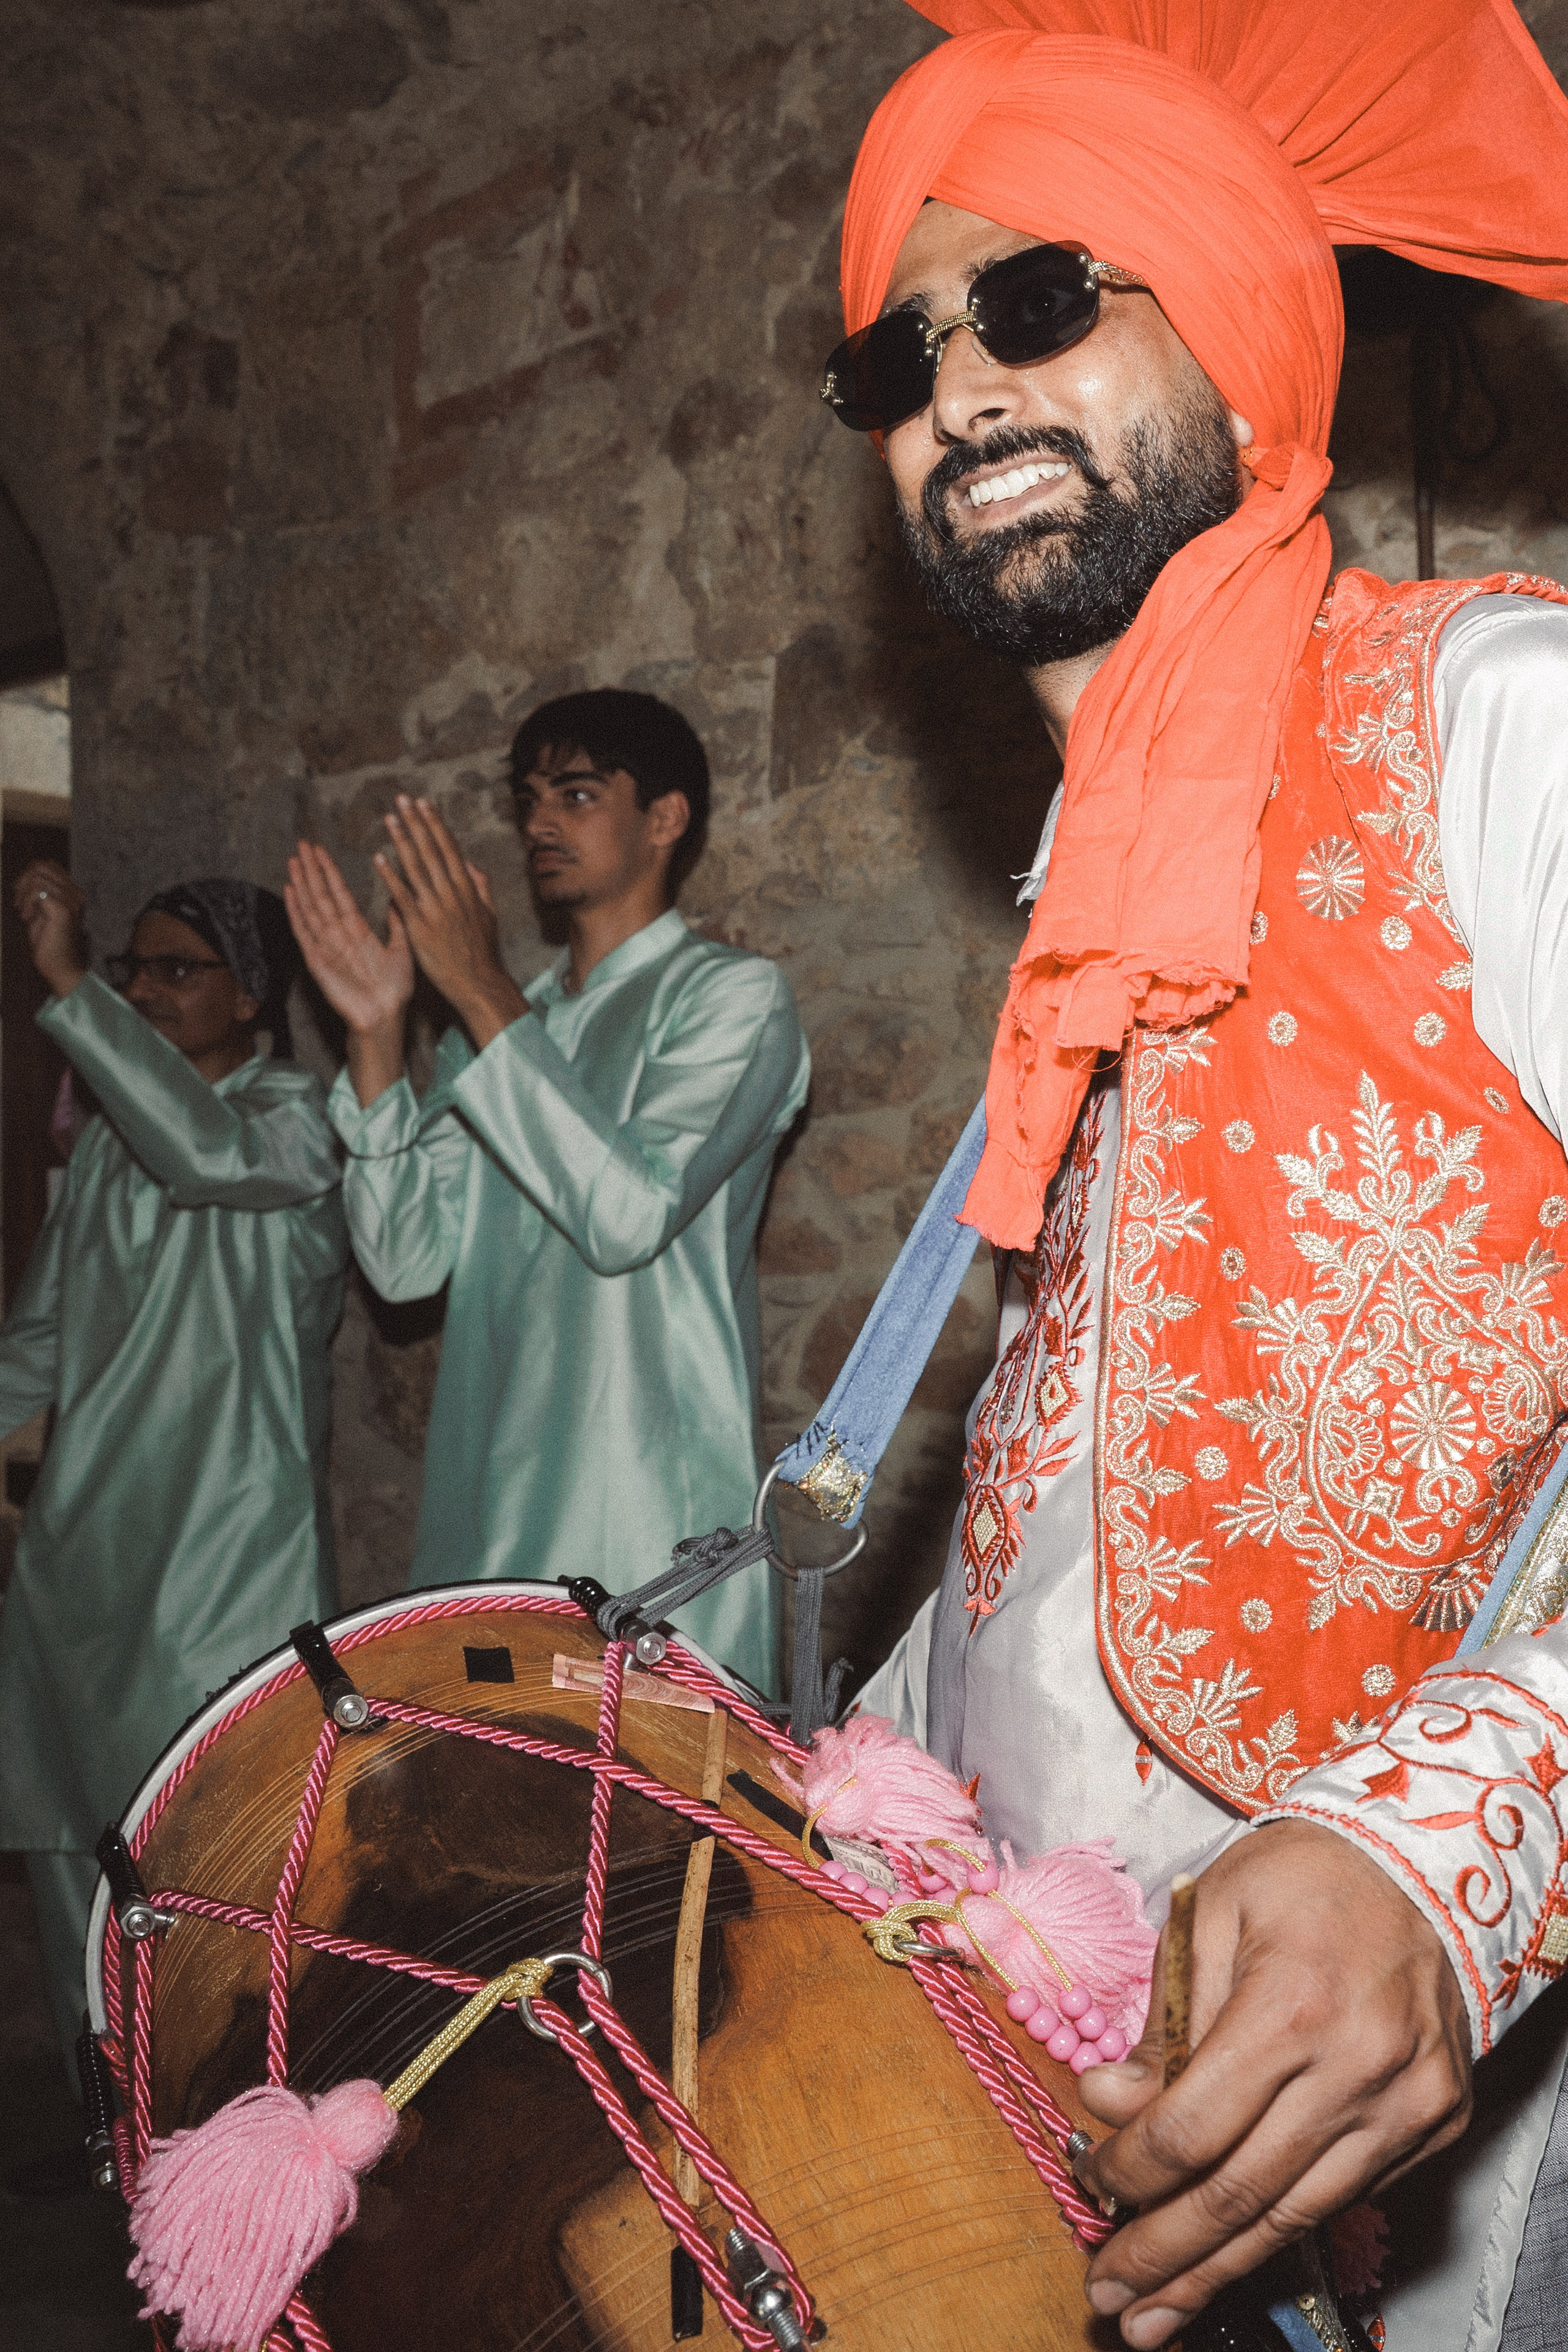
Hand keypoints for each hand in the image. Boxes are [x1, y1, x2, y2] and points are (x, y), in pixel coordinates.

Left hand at [13, 860, 86, 995]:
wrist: (60, 966)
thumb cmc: (49, 942)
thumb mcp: (42, 911)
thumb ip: (38, 893)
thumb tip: (23, 879)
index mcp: (73, 892)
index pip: (49, 865)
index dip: (28, 874)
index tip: (20, 895)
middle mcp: (75, 893)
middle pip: (42, 866)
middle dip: (22, 881)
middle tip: (18, 902)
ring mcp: (71, 900)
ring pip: (37, 877)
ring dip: (23, 894)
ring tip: (23, 912)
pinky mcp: (62, 910)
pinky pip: (37, 891)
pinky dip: (26, 902)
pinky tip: (26, 918)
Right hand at [285, 841, 413, 1106]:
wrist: (384, 1017)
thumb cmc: (394, 989)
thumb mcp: (402, 950)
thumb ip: (398, 924)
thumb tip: (400, 898)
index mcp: (357, 930)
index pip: (339, 893)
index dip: (329, 871)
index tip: (320, 850)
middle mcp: (338, 934)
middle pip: (321, 895)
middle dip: (311, 869)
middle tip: (301, 844)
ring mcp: (325, 946)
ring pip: (310, 908)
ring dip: (301, 883)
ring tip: (293, 860)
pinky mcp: (316, 961)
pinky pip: (304, 932)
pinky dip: (296, 912)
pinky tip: (289, 891)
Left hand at [376, 795, 524, 1048]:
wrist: (478, 982)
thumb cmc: (482, 951)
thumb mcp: (489, 915)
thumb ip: (481, 887)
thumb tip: (472, 865)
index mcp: (467, 888)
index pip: (449, 848)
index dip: (435, 824)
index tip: (424, 803)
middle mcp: (452, 893)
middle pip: (431, 851)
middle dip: (416, 823)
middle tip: (402, 799)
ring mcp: (435, 909)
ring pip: (416, 868)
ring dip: (401, 840)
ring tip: (390, 819)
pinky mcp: (420, 926)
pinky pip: (402, 896)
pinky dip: (390, 876)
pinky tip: (378, 859)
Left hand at [1076, 1819, 1471, 2345]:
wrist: (1424, 1865)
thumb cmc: (1304, 1878)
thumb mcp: (1210, 1915)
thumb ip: (1162, 2018)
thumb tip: (1108, 2103)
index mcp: (1292, 2005)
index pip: (1194, 2127)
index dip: (1131, 2171)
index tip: (1088, 2185)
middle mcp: (1358, 2067)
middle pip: (1242, 2191)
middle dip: (1164, 2254)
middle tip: (1108, 2297)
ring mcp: (1405, 2103)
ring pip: (1296, 2215)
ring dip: (1218, 2271)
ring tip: (1157, 2314)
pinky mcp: (1435, 2120)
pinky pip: (1344, 2194)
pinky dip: (1282, 2229)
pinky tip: (1231, 2255)